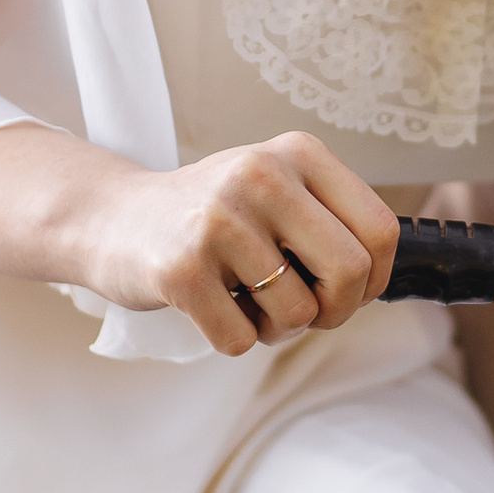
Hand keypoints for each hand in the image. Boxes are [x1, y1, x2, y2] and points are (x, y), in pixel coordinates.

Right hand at [77, 134, 399, 355]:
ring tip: (245, 300)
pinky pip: (241, 339)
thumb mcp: (277, 191)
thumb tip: (379, 281)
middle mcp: (262, 174)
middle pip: (349, 274)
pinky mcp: (182, 267)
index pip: (381, 230)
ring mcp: (219, 219)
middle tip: (305, 312)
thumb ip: (330, 222)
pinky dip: (233, 338)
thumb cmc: (212, 217)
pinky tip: (210, 306)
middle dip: (335, 312)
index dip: (374, 279)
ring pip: (297, 314)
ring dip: (276, 328)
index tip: (350, 293)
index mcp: (298, 152)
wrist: (113, 218)